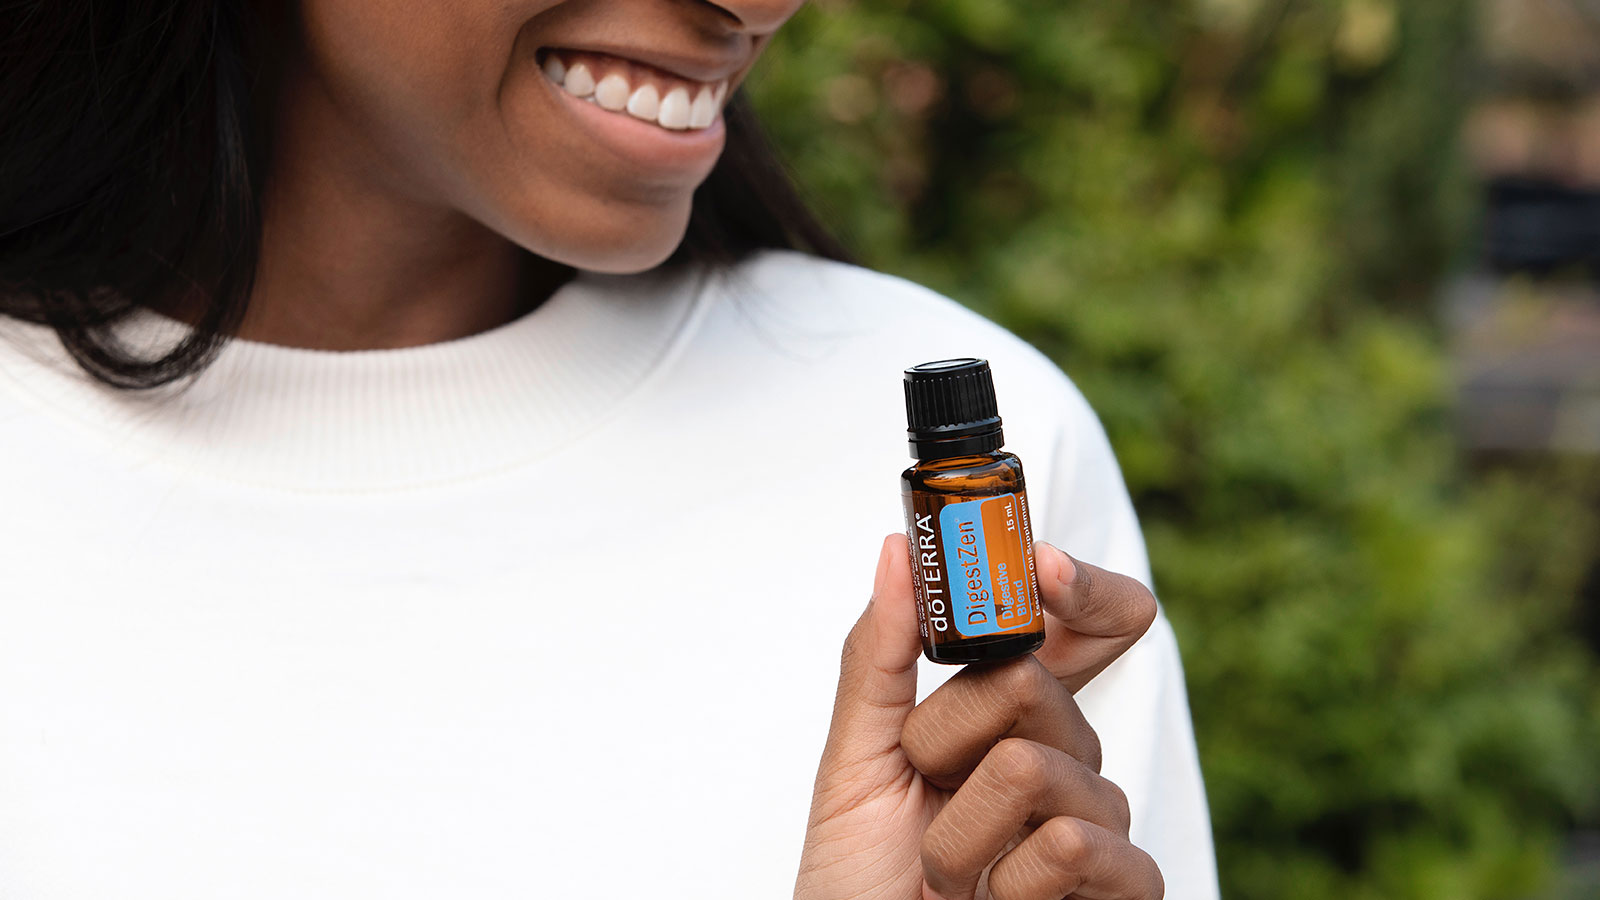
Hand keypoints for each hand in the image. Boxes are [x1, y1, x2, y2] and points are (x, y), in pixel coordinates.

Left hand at [794, 534, 1163, 899]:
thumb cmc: (861, 875)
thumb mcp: (855, 757)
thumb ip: (881, 653)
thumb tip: (899, 548)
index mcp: (1013, 712)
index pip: (1085, 622)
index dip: (1081, 584)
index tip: (1038, 564)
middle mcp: (1066, 754)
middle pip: (1032, 681)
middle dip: (942, 735)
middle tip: (924, 786)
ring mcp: (1100, 821)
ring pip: (1030, 765)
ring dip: (952, 830)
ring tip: (944, 869)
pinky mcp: (1123, 887)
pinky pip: (1071, 843)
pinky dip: (1001, 881)